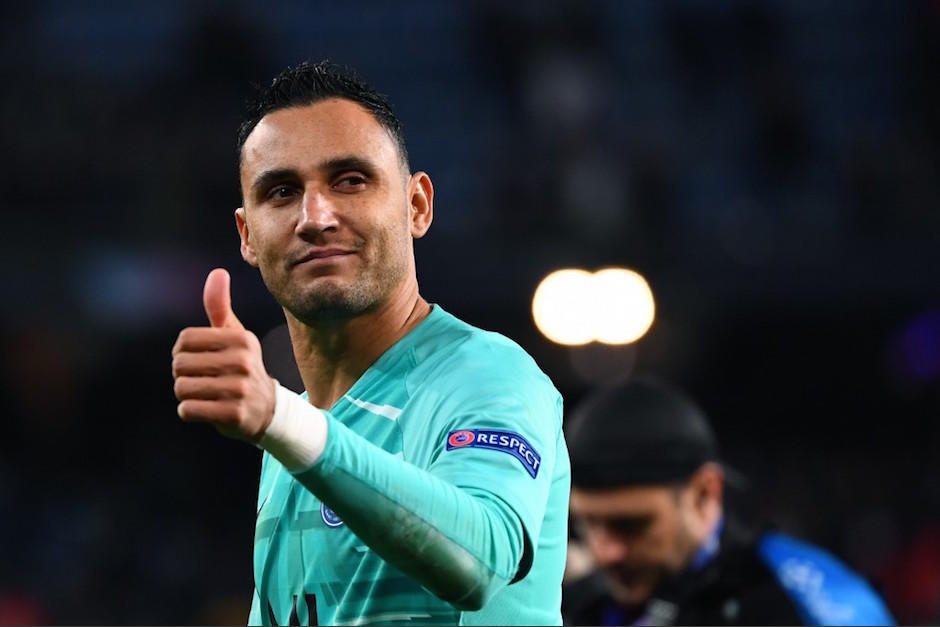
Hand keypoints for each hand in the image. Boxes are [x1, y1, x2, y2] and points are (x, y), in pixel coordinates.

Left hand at [172, 268, 275, 441]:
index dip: (182, 352)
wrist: (267, 410)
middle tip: (202, 380)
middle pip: (179, 365)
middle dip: (182, 375)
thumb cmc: (241, 367)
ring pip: (182, 388)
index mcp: (241, 339)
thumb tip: (218, 272)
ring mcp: (240, 389)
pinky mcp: (234, 414)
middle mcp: (243, 361)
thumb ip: (219, 306)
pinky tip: (207, 409)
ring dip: (186, 394)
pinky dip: (190, 411)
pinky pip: (188, 410)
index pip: (184, 340)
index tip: (197, 360)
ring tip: (204, 395)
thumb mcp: (235, 336)